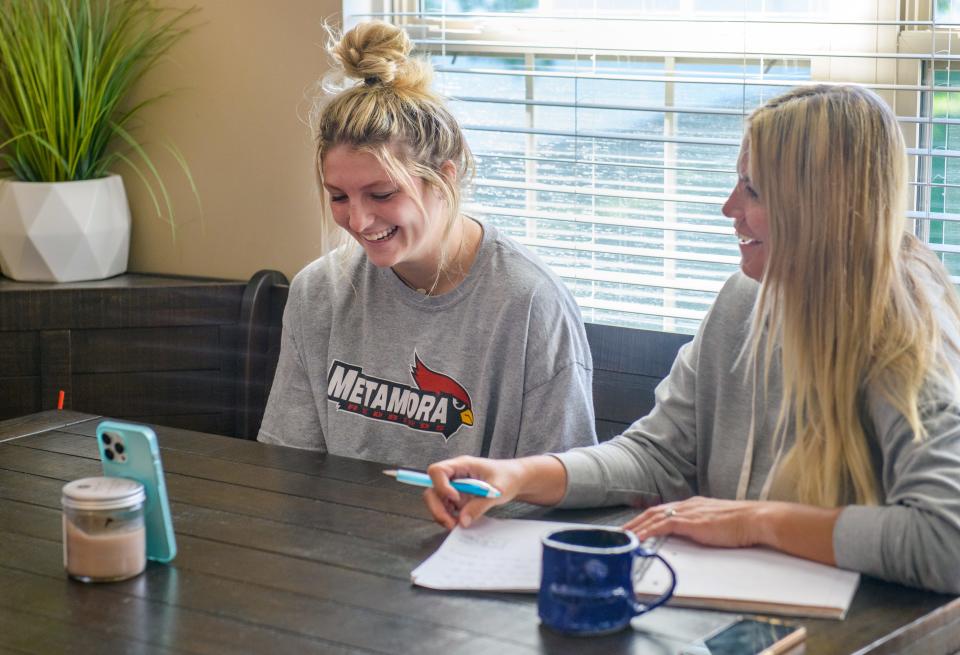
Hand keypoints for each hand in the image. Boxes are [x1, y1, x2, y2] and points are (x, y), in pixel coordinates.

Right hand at [423, 456, 527, 529]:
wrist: (515, 479)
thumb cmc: (508, 477)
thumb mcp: (497, 490)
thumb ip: (479, 505)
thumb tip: (463, 520)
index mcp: (462, 465)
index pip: (438, 471)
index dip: (441, 486)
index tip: (456, 499)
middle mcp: (455, 475)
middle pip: (432, 488)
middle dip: (437, 507)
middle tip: (450, 522)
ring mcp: (454, 486)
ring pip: (436, 500)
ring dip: (442, 515)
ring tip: (456, 524)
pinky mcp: (457, 497)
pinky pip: (445, 508)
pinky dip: (449, 517)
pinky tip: (460, 522)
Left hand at [623, 496, 765, 548]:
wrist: (755, 519)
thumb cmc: (741, 523)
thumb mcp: (716, 522)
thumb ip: (702, 525)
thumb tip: (695, 534)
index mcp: (693, 504)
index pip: (663, 510)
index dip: (647, 518)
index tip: (635, 527)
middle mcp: (686, 505)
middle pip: (653, 512)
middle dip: (635, 522)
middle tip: (621, 532)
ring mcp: (687, 512)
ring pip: (653, 518)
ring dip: (636, 528)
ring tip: (623, 537)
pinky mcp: (690, 522)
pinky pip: (661, 526)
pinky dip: (647, 532)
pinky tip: (638, 539)